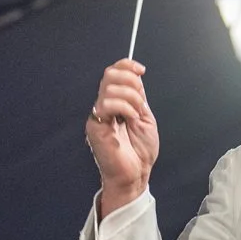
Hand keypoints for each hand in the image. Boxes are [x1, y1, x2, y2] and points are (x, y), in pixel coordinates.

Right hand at [85, 59, 158, 215]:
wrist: (136, 174)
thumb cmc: (139, 152)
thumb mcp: (145, 117)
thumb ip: (138, 97)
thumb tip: (135, 76)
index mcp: (116, 103)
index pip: (114, 73)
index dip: (126, 65)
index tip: (141, 70)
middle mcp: (104, 107)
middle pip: (110, 75)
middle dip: (131, 82)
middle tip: (140, 102)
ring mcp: (99, 115)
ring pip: (110, 88)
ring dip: (131, 98)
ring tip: (136, 116)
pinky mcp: (95, 126)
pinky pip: (107, 103)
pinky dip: (124, 107)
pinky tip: (130, 119)